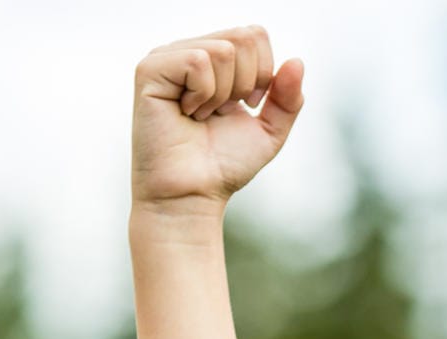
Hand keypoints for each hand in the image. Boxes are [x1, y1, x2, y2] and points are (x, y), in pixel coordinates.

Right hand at [132, 26, 304, 216]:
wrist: (192, 195)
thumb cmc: (222, 166)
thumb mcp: (269, 130)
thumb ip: (288, 98)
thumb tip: (297, 61)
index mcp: (213, 60)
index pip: (254, 35)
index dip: (263, 73)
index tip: (244, 106)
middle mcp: (188, 52)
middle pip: (243, 37)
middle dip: (246, 83)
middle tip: (221, 112)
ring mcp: (166, 58)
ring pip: (223, 50)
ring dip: (222, 94)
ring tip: (200, 116)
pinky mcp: (149, 70)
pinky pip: (197, 61)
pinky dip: (203, 94)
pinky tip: (186, 114)